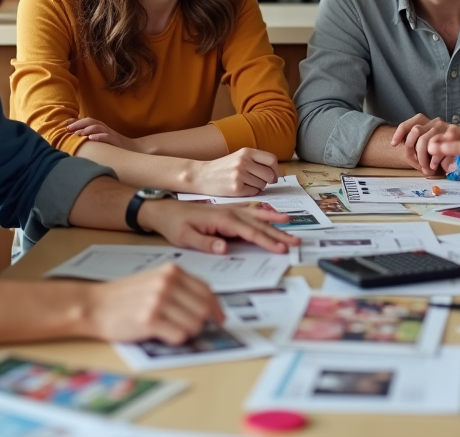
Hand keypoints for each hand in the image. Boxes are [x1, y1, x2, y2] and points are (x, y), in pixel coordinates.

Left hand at [64, 117, 140, 153]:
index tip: (63, 123)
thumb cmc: (114, 146)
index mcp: (100, 127)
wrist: (134, 149)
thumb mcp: (101, 140)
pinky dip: (98, 137)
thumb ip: (91, 136)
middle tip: (67, 129)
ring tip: (78, 134)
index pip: (86, 120)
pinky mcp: (116, 141)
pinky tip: (91, 139)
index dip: (75, 120)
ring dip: (87, 129)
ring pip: (98, 127)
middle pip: (90, 121)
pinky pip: (107, 137)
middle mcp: (105, 128)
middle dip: (78, 123)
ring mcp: (111, 134)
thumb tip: (74, 138)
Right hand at [83, 263, 222, 344]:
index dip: (215, 307)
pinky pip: (179, 335)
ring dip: (189, 332)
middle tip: (193, 328)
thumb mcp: (154, 280)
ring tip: (173, 330)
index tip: (219, 317)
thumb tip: (207, 305)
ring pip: (195, 324)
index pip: (206, 290)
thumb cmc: (124, 296)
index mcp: (171, 271)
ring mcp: (158, 301)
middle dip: (202, 322)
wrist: (93, 305)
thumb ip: (179, 287)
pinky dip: (176, 339)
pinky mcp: (149, 320)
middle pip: (204, 308)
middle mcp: (167, 283)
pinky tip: (163, 334)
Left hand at [141, 199, 300, 253]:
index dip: (267, 242)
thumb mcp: (185, 237)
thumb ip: (206, 242)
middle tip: (296, 241)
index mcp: (223, 220)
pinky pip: (249, 211)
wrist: (164, 209)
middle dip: (278, 233)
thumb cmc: (174, 224)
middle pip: (259, 224)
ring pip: (256, 216)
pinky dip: (262, 213)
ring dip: (274, 221)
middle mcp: (229, 212)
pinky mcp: (226, 210)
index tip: (281, 249)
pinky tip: (270, 214)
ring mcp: (229, 210)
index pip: (250, 233)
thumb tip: (225, 248)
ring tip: (290, 224)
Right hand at [191, 148, 279, 195]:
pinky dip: (251, 193)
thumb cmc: (223, 168)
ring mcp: (239, 175)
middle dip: (268, 181)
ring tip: (246, 184)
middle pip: (269, 175)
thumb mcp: (239, 157)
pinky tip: (241, 189)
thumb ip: (256, 161)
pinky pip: (254, 193)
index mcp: (246, 152)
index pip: (272, 160)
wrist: (202, 176)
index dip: (276, 170)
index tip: (273, 175)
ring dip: (258, 187)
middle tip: (261, 182)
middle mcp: (243, 162)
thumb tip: (277, 173)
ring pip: (263, 185)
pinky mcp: (236, 188)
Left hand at [392, 115, 459, 174]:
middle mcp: (436, 122)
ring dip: (425, 158)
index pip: (409, 124)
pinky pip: (442, 146)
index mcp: (428, 123)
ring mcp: (447, 127)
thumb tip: (405, 151)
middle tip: (419, 165)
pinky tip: (437, 166)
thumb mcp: (429, 150)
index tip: (394, 144)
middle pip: (415, 133)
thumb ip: (417, 149)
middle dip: (413, 152)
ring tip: (428, 168)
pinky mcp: (458, 132)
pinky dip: (436, 158)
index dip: (399, 133)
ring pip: (427, 140)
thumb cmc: (449, 152)